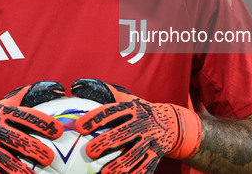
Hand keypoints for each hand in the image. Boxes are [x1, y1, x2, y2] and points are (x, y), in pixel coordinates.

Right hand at [0, 81, 65, 172]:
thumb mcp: (7, 103)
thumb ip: (26, 94)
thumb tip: (54, 86)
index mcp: (5, 113)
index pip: (27, 117)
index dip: (44, 123)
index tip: (59, 131)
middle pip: (18, 140)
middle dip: (35, 149)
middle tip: (49, 157)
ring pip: (7, 159)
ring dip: (21, 169)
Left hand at [72, 79, 201, 173]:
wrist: (172, 123)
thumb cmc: (142, 111)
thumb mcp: (128, 99)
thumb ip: (108, 93)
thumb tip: (80, 86)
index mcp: (132, 108)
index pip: (111, 112)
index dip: (95, 119)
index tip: (79, 126)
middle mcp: (142, 124)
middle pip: (122, 134)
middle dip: (105, 143)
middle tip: (89, 152)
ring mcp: (150, 140)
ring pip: (134, 154)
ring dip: (118, 165)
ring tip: (104, 172)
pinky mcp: (156, 154)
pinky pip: (146, 167)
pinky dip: (135, 173)